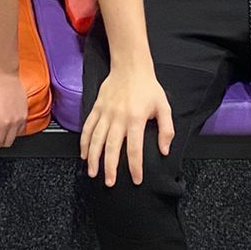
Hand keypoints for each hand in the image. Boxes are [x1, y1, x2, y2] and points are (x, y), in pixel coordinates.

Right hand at [80, 65, 174, 185]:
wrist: (130, 66)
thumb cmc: (148, 87)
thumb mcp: (164, 107)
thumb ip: (166, 130)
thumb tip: (164, 150)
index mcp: (136, 119)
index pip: (134, 149)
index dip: (135, 167)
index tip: (136, 179)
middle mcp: (118, 118)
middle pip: (111, 148)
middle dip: (110, 168)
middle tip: (110, 183)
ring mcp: (105, 113)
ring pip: (96, 139)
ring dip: (93, 158)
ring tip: (93, 173)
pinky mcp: (97, 108)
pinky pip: (88, 127)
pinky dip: (85, 142)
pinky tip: (84, 154)